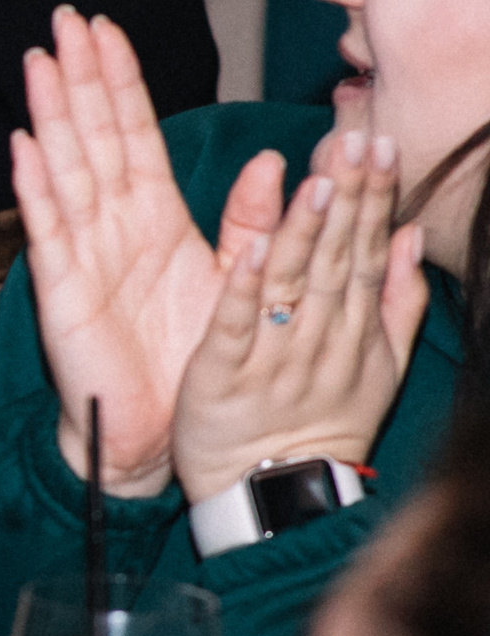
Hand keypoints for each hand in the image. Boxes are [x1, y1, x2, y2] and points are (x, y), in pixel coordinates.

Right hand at [11, 9, 281, 494]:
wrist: (158, 433)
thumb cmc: (189, 361)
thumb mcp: (237, 278)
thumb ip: (250, 220)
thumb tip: (272, 161)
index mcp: (153, 220)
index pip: (133, 134)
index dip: (120, 81)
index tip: (107, 30)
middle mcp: (112, 227)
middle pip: (92, 137)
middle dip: (80, 78)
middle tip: (64, 20)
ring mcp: (82, 255)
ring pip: (66, 169)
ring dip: (52, 115)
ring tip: (40, 61)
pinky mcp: (63, 290)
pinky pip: (48, 230)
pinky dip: (35, 188)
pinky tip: (24, 146)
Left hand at [171, 128, 428, 500]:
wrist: (271, 495)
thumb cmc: (319, 424)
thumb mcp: (378, 369)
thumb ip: (396, 303)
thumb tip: (413, 237)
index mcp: (353, 331)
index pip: (366, 252)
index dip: (373, 199)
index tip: (379, 145)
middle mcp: (319, 339)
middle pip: (337, 259)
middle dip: (348, 198)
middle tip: (354, 140)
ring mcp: (272, 358)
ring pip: (293, 286)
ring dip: (305, 233)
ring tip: (317, 181)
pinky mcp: (222, 376)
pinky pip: (236, 327)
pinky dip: (246, 289)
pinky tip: (255, 249)